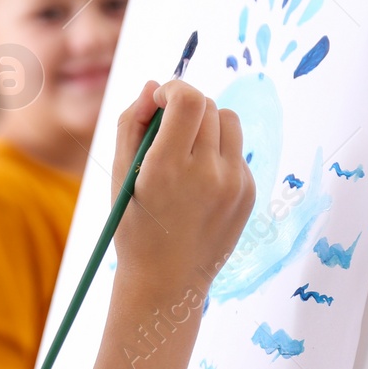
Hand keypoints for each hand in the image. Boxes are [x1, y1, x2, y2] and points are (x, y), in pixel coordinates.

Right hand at [111, 79, 254, 301]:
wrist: (167, 282)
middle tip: (166, 132)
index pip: (188, 99)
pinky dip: (217, 152)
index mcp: (168, 168)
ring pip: (228, 121)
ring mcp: (234, 183)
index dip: (172, 89)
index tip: (159, 101)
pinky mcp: (248, 192)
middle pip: (206, 105)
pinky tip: (198, 182)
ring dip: (206, 124)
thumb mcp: (120, 176)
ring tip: (186, 152)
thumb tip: (153, 86)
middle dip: (184, 107)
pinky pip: (236, 150)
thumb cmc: (135, 227)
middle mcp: (207, 173)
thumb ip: (130, 124)